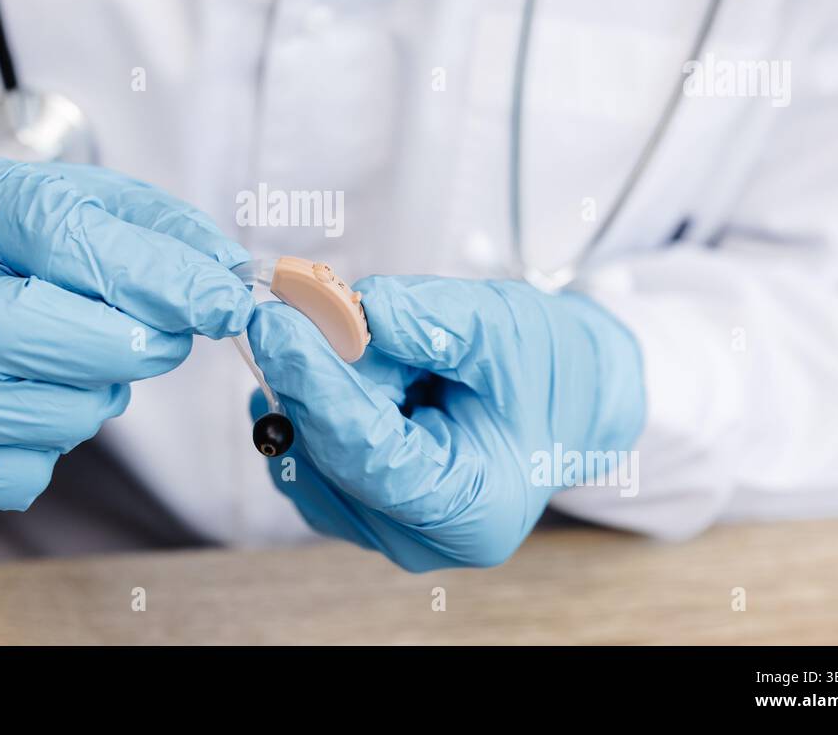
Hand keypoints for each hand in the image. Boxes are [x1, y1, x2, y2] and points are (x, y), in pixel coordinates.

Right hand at [0, 157, 252, 512]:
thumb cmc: (45, 236)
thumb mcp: (108, 203)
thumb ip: (170, 237)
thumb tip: (226, 283)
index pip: (61, 237)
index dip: (152, 279)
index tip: (222, 305)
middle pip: (6, 330)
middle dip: (110, 351)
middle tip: (162, 346)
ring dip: (71, 410)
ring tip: (103, 384)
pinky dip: (23, 466)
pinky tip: (55, 428)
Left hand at [247, 275, 644, 570]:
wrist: (561, 394)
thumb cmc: (545, 367)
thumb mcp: (504, 325)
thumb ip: (430, 320)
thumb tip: (351, 310)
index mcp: (471, 509)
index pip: (370, 457)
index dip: (316, 388)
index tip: (275, 324)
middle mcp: (417, 537)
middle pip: (328, 453)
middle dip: (313, 370)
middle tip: (313, 300)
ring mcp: (377, 528)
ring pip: (305, 447)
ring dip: (320, 380)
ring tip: (380, 346)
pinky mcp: (348, 504)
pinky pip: (303, 445)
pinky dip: (317, 395)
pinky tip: (361, 368)